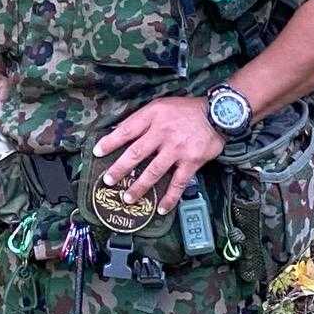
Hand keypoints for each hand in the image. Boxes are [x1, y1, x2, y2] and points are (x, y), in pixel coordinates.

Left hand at [92, 96, 224, 214]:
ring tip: (127, 198)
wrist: (217, 113)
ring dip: (139, 187)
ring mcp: (177, 149)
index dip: (110, 141)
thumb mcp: (160, 106)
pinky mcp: (191, 161)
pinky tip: (160, 208)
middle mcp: (162, 133)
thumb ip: (142, 119)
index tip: (96, 152)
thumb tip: (120, 132)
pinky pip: (178, 183)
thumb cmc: (185, 110)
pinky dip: (169, 198)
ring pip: (153, 171)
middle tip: (108, 181)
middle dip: (119, 169)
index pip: (126, 130)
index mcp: (152, 116)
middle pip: (136, 153)